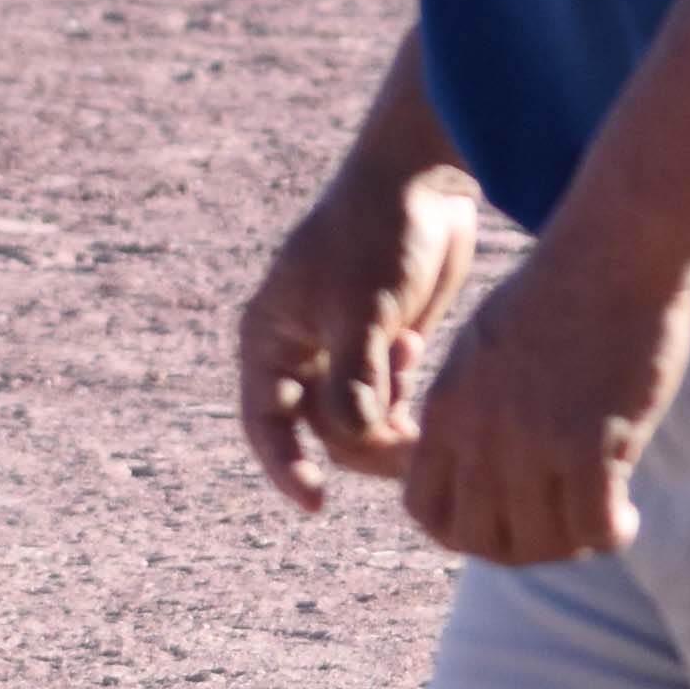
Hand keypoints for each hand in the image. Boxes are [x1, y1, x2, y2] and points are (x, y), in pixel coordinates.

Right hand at [236, 147, 482, 514]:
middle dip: (364, 441)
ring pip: (362, 423)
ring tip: (413, 368)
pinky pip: (391, 402)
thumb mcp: (362, 309)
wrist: (423, 183)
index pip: (266, 424)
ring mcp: (343, 352)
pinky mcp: (384, 349)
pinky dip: (407, 398)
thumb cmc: (378, 236)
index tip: (316, 505)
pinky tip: (418, 351)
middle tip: (413, 435)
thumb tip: (353, 446)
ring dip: (390, 418)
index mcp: (270, 338)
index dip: (286, 469)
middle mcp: (299, 351)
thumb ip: (354, 382)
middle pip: (323, 433)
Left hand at [398, 235, 689, 564]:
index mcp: (446, 408)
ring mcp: (532, 442)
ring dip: (571, 547)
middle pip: (477, 539)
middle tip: (559, 535)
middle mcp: (479, 433)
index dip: (464, 530)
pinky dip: (612, 534)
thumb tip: (487, 462)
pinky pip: (593, 527)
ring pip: (539, 542)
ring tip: (599, 526)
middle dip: (520, 549)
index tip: (505, 521)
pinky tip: (628, 517)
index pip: (425, 508)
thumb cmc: (557, 295)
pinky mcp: (590, 444)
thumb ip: (475, 408)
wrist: (610, 252)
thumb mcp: (485, 351)